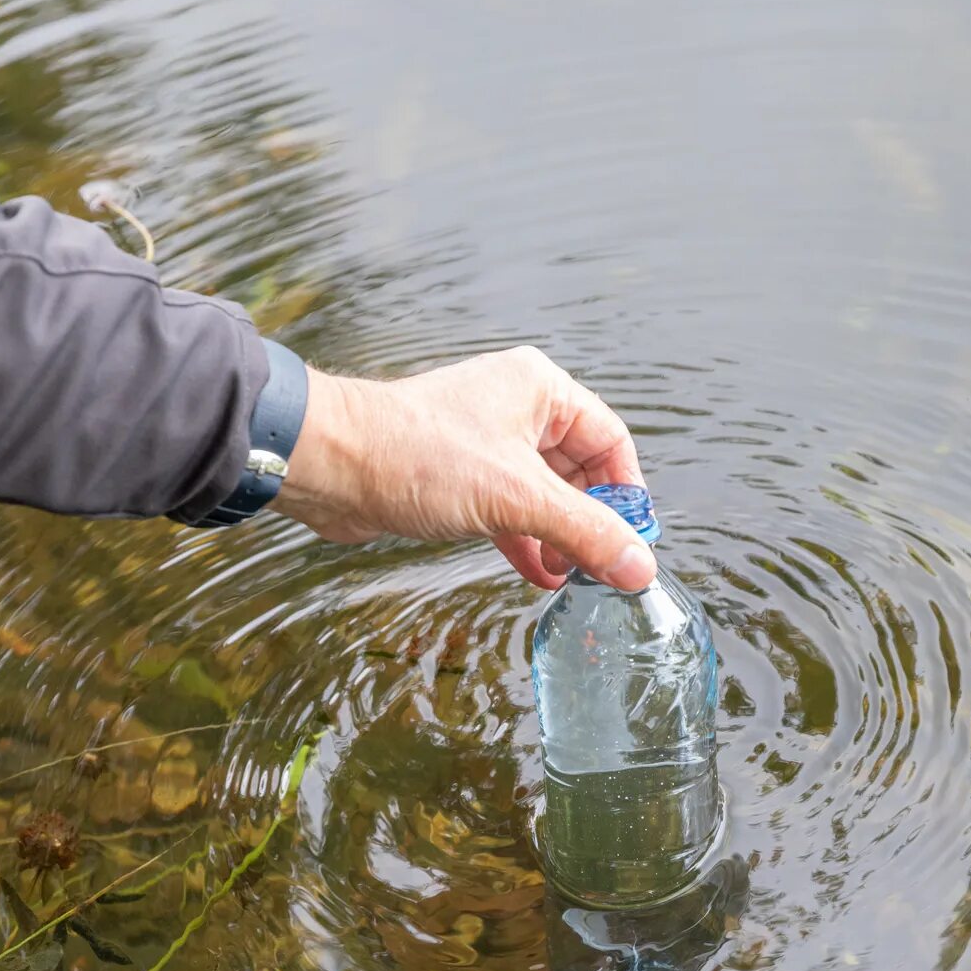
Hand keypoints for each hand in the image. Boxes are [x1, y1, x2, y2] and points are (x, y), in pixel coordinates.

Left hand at [271, 346, 656, 590]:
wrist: (331, 465)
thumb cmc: (418, 457)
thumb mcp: (517, 498)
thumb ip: (584, 532)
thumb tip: (640, 567)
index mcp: (539, 391)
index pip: (610, 440)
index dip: (626, 494)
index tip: (634, 542)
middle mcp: (517, 410)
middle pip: (580, 471)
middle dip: (592, 523)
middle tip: (603, 569)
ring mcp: (486, 444)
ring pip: (543, 495)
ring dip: (559, 538)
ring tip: (571, 579)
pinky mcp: (459, 478)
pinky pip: (510, 511)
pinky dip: (527, 542)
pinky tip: (539, 575)